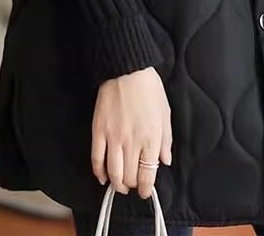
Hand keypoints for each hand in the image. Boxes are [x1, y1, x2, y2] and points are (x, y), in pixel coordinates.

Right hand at [91, 67, 172, 199]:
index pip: (148, 174)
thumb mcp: (165, 113)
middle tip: (133, 185)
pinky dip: (99, 173)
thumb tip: (165, 161)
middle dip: (132, 186)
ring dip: (116, 184)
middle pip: (129, 177)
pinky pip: (97, 159)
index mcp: (151, 137)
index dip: (147, 188)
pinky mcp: (99, 131)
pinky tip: (103, 177)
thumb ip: (166, 140)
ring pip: (113, 173)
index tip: (146, 192)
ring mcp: (113, 137)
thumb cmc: (149, 89)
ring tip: (120, 185)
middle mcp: (132, 141)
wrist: (127, 70)